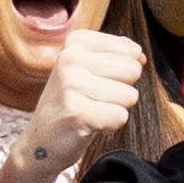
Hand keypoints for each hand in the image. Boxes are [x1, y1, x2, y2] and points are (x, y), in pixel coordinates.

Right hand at [9, 27, 151, 181]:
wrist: (43, 140)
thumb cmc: (73, 102)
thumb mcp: (89, 68)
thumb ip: (118, 54)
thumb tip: (140, 55)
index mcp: (77, 42)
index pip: (132, 52)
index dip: (122, 73)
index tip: (97, 82)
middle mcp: (70, 58)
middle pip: (133, 71)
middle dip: (121, 90)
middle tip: (95, 99)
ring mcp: (71, 84)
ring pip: (130, 95)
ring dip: (114, 109)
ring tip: (91, 111)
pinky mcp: (76, 112)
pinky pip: (120, 116)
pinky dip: (110, 126)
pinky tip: (89, 124)